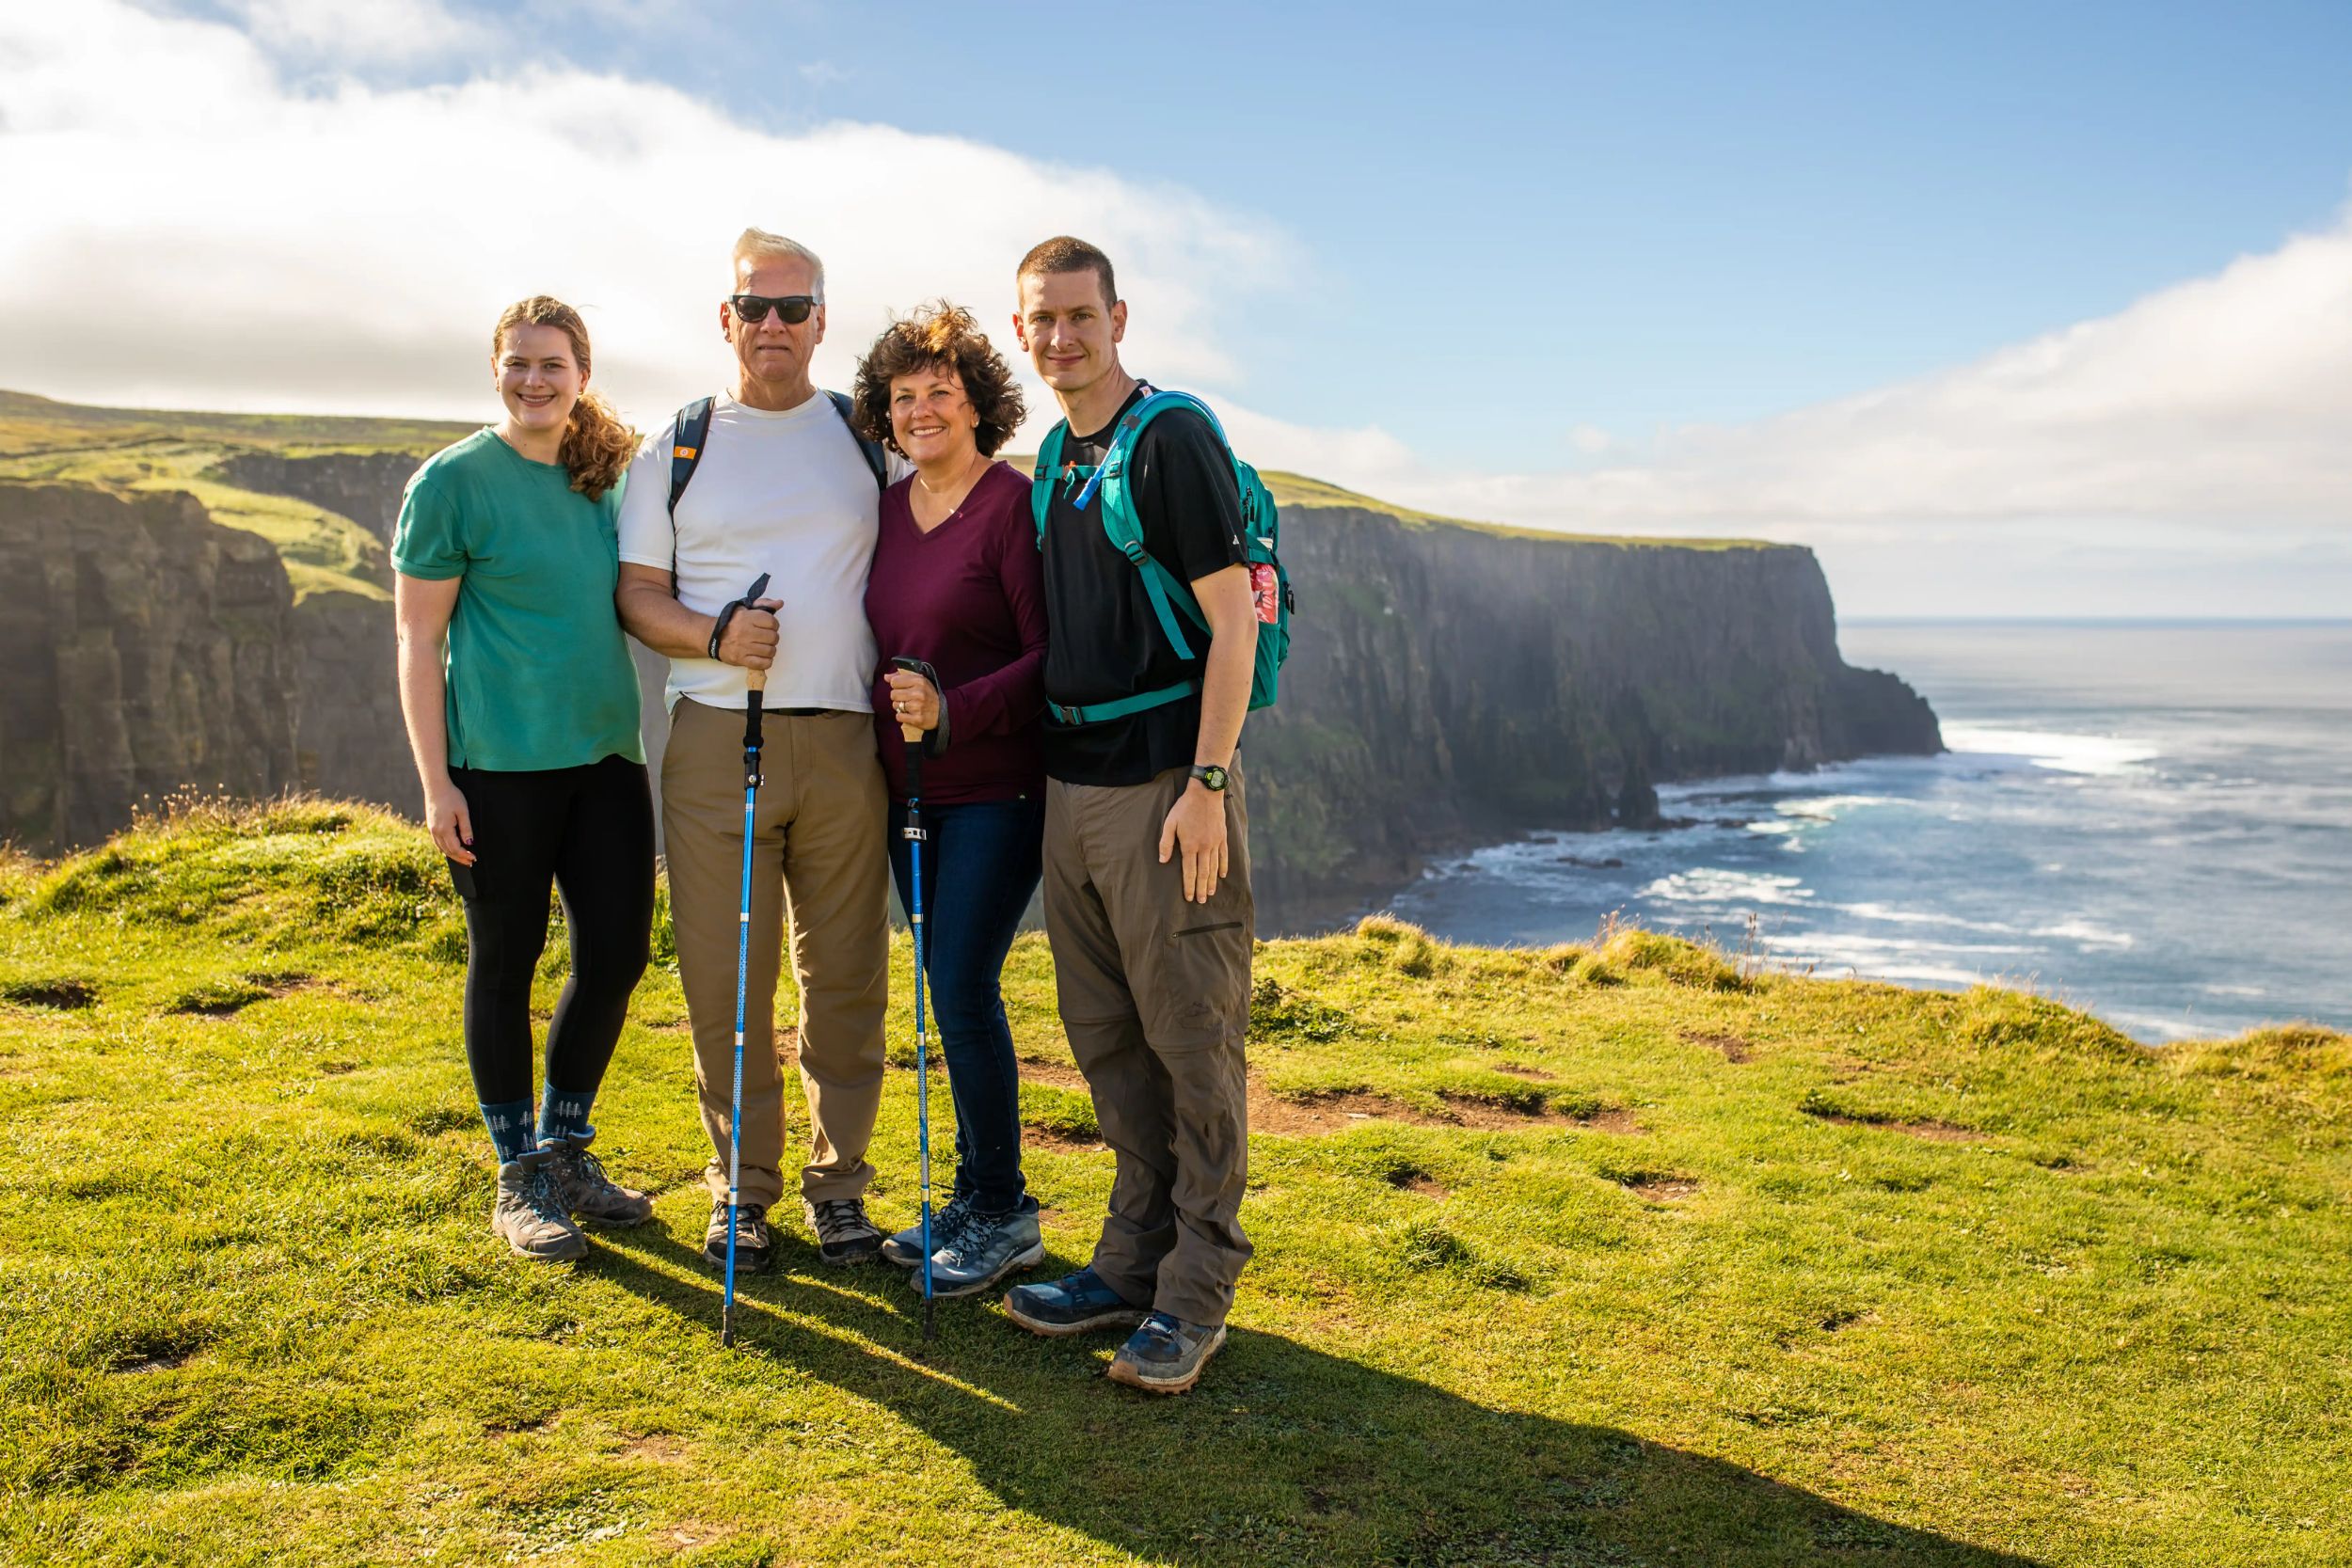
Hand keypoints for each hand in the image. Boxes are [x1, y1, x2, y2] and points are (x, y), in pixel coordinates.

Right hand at [426, 777, 473, 865]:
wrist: (436, 786)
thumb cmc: (451, 796)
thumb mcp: (463, 811)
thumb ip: (466, 829)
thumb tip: (469, 843)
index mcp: (444, 829)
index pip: (455, 848)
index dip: (465, 855)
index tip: (474, 858)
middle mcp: (436, 831)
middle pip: (448, 851)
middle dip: (459, 858)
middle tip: (470, 863)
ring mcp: (431, 829)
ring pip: (441, 848)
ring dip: (452, 855)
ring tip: (462, 859)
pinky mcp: (431, 825)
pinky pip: (437, 842)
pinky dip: (444, 848)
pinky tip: (450, 849)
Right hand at [717, 597, 781, 668]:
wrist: (713, 638)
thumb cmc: (732, 622)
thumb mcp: (745, 608)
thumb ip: (763, 604)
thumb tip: (780, 603)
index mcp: (746, 618)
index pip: (772, 622)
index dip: (774, 624)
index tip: (769, 626)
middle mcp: (744, 632)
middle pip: (773, 637)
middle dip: (773, 637)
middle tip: (766, 638)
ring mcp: (743, 647)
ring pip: (770, 651)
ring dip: (770, 650)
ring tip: (764, 647)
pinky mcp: (741, 659)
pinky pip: (763, 663)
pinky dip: (766, 661)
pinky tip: (762, 656)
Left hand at [884, 667, 940, 735]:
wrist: (944, 712)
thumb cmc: (929, 695)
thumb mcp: (920, 681)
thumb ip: (902, 677)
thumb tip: (886, 677)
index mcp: (919, 681)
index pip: (894, 682)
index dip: (896, 686)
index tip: (903, 688)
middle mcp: (918, 693)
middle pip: (893, 694)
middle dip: (898, 697)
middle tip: (906, 699)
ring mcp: (917, 707)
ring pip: (895, 706)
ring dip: (900, 707)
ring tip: (910, 706)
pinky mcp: (917, 719)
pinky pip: (899, 717)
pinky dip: (902, 716)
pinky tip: (910, 714)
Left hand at [1158, 782, 1228, 902]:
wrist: (1206, 793)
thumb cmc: (1185, 807)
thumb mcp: (1170, 823)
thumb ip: (1166, 843)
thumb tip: (1163, 860)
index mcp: (1190, 845)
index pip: (1189, 871)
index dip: (1188, 886)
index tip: (1188, 897)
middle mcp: (1204, 847)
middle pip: (1203, 873)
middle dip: (1201, 889)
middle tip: (1201, 901)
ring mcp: (1215, 843)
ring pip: (1214, 867)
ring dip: (1211, 882)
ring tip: (1210, 893)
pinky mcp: (1222, 837)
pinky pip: (1224, 856)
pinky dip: (1223, 867)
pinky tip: (1222, 876)